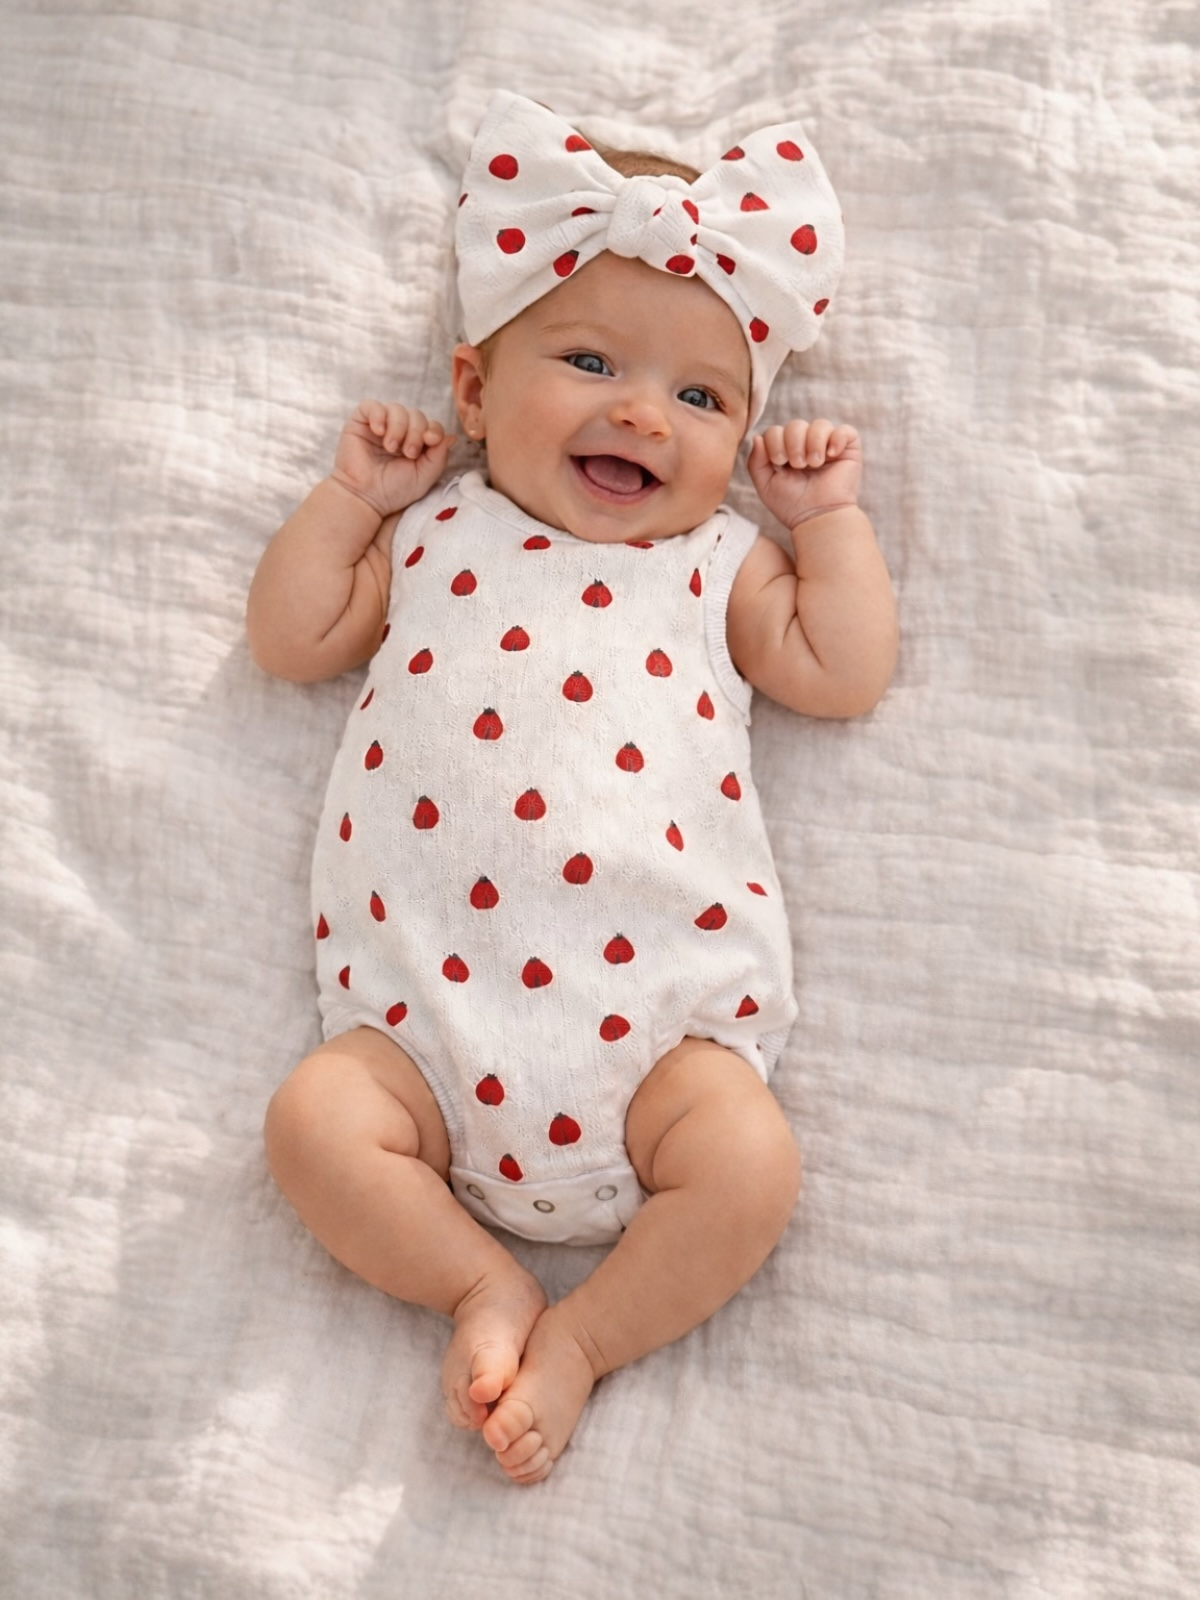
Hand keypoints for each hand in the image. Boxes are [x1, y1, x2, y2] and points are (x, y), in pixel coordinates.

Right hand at [330, 401, 454, 516]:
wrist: (365, 497)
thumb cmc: (394, 490)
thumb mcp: (424, 476)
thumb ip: (439, 456)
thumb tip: (452, 437)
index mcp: (416, 443)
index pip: (430, 425)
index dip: (433, 430)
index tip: (431, 441)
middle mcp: (399, 431)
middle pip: (416, 415)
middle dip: (416, 432)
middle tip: (409, 453)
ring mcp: (380, 425)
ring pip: (396, 409)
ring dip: (398, 427)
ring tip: (392, 447)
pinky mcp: (360, 421)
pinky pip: (372, 405)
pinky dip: (378, 415)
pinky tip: (379, 432)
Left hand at [746, 419, 861, 530]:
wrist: (816, 518)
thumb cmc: (792, 505)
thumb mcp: (766, 485)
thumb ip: (756, 462)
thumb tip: (757, 437)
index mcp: (786, 451)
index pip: (776, 431)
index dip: (775, 441)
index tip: (780, 462)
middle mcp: (807, 445)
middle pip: (796, 424)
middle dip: (793, 443)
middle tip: (798, 465)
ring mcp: (828, 446)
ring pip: (820, 424)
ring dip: (814, 442)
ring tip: (814, 464)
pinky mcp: (849, 450)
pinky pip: (845, 431)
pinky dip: (837, 439)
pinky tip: (831, 455)